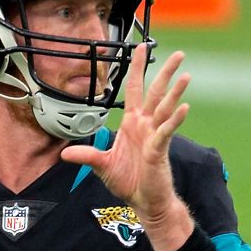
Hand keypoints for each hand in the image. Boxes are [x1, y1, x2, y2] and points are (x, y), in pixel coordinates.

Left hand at [61, 44, 194, 250]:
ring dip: (175, 91)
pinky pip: (166, 131)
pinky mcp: (159, 150)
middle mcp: (145, 125)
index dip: (137, 69)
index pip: (134, 89)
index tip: (141, 49)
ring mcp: (154, 135)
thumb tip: (64, 154)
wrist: (144, 202)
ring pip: (165, 108)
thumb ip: (87, 156)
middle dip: (165, 72)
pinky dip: (174, 119)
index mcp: (132, 123)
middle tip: (178, 53)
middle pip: (155, 92)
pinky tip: (183, 107)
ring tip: (185, 74)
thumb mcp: (102, 166)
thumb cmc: (128, 182)